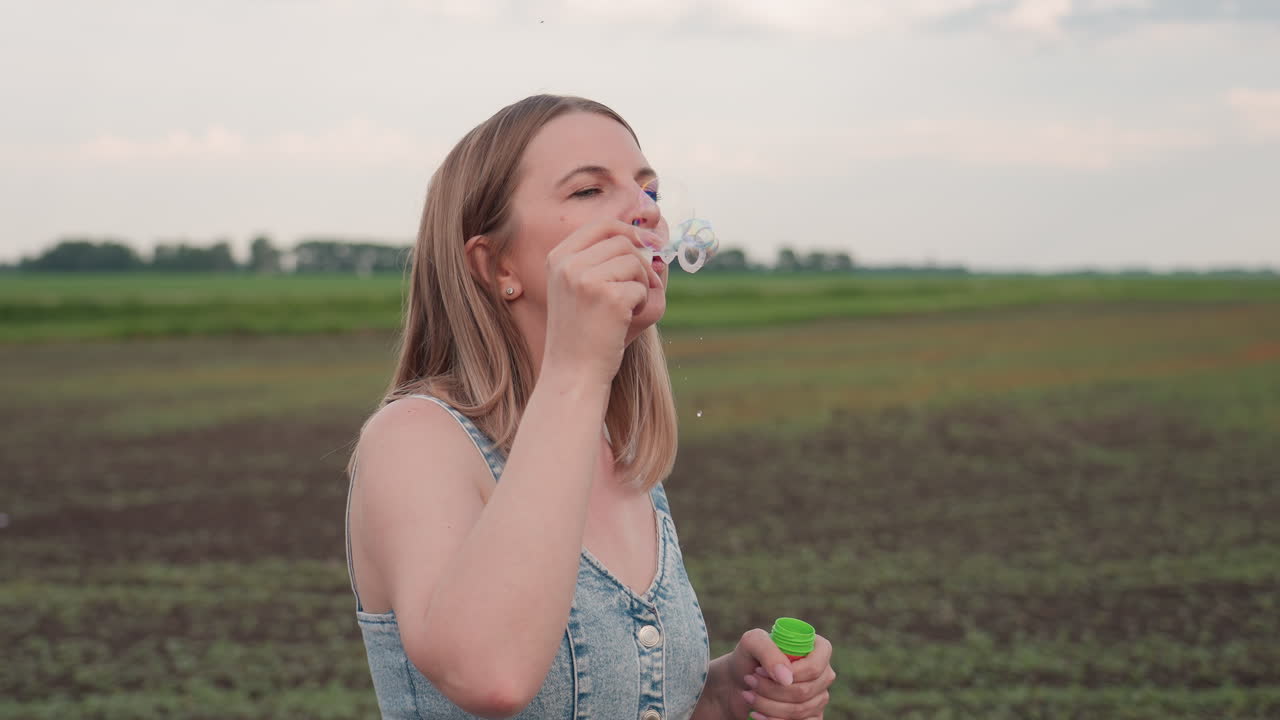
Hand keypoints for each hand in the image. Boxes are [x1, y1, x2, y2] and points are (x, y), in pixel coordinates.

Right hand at [541, 219, 662, 387]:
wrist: (573, 372)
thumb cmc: (584, 333)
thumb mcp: (583, 289)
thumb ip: (610, 261)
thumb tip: (652, 241)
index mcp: (558, 258)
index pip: (601, 225)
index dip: (631, 230)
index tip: (651, 243)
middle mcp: (568, 265)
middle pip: (622, 242)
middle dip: (641, 263)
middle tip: (645, 287)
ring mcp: (585, 279)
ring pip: (634, 262)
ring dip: (642, 284)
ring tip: (630, 307)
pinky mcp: (608, 298)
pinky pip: (641, 287)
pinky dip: (643, 303)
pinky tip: (625, 321)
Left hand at [723, 628, 834, 719]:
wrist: (739, 682)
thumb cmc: (749, 657)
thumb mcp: (752, 642)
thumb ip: (768, 651)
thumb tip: (786, 678)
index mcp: (818, 649)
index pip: (814, 667)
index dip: (790, 673)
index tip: (760, 671)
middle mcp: (823, 673)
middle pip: (804, 691)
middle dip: (771, 690)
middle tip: (750, 681)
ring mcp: (819, 697)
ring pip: (799, 710)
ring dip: (768, 705)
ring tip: (748, 695)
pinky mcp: (812, 716)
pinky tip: (757, 714)